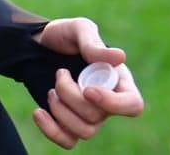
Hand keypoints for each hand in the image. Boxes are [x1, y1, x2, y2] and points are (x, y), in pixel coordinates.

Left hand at [29, 17, 144, 148]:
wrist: (37, 46)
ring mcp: (89, 115)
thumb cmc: (64, 35)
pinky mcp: (69, 123)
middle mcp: (107, 102)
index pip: (133, 104)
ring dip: (61, 110)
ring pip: (85, 131)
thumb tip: (120, 57)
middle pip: (98, 117)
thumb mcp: (77, 29)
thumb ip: (93, 43)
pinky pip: (68, 141)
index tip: (88, 90)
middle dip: (71, 96)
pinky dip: (51, 130)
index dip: (113, 104)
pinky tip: (38, 112)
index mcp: (117, 80)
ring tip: (51, 90)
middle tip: (59, 73)